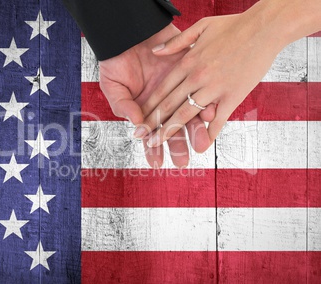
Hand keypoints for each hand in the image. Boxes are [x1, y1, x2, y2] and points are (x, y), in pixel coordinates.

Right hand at [99, 24, 215, 167]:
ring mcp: (179, 90)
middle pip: (174, 129)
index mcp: (146, 110)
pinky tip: (207, 115)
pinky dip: (204, 103)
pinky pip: (200, 91)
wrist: (131, 31)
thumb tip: (137, 125)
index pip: (151, 134)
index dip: (153, 149)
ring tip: (200, 144)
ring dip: (196, 131)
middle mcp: (165, 103)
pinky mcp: (190, 73)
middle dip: (178, 147)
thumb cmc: (117, 60)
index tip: (156, 163)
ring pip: (190, 115)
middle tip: (182, 162)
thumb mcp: (113, 85)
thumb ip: (123, 106)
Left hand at [134, 10, 285, 150]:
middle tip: (140, 137)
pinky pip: (218, 118)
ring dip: (170, 131)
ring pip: (186, 114)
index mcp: (188, 62)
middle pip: (169, 105)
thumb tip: (154, 52)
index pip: (162, 89)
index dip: (147, 106)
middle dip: (152, 123)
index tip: (137, 118)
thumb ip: (176, 42)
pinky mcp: (233, 95)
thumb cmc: (233, 26)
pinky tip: (201, 145)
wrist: (265, 27)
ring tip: (157, 144)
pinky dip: (209, 132)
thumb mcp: (200, 27)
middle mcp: (197, 76)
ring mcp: (215, 87)